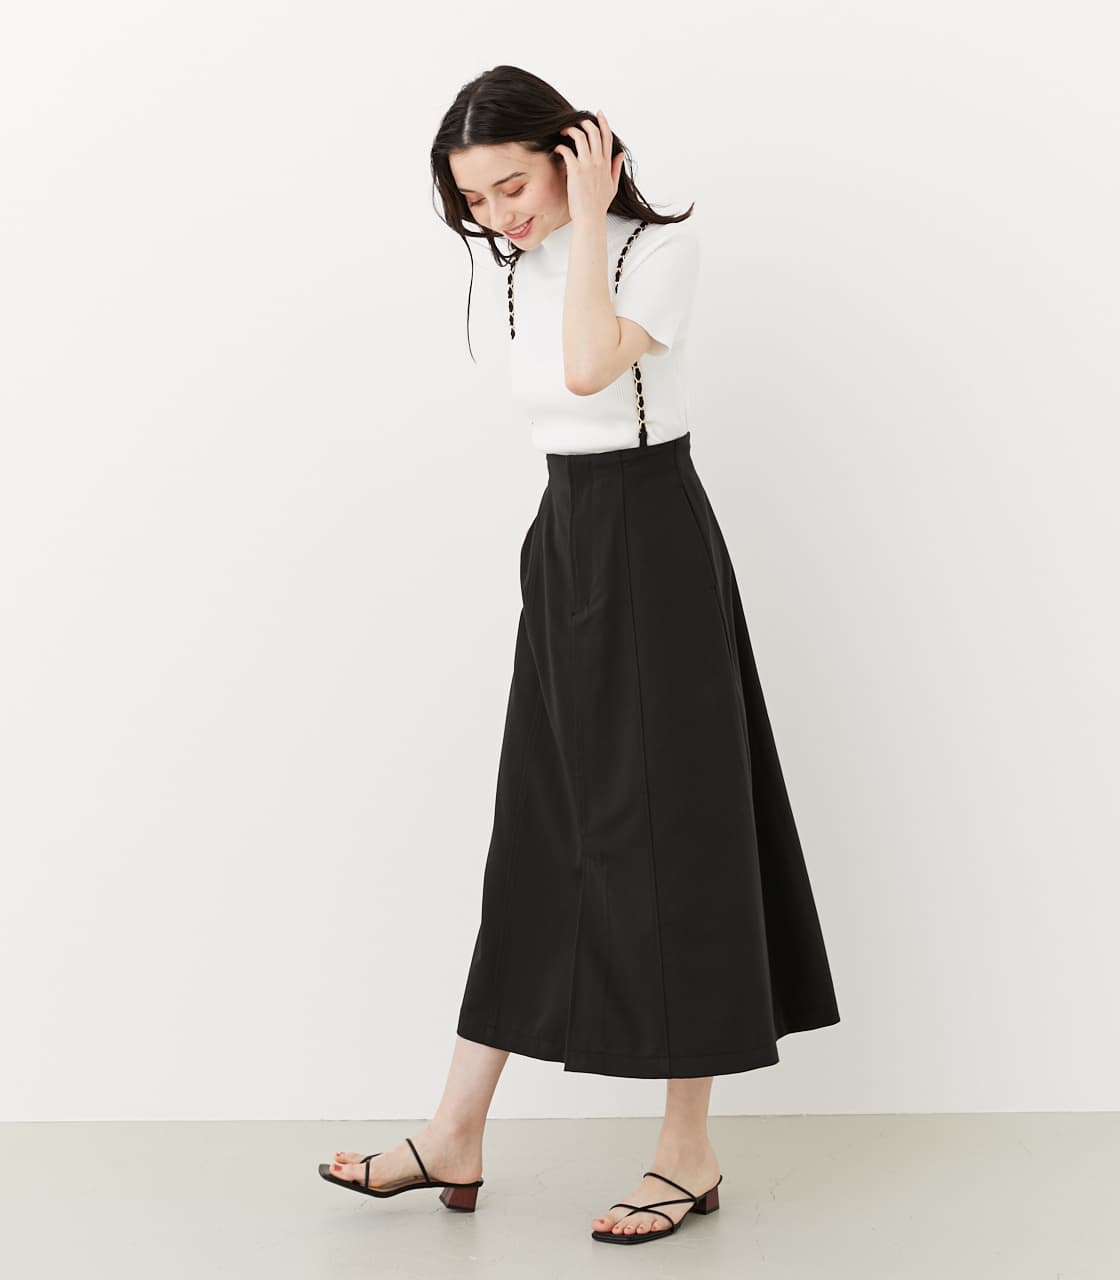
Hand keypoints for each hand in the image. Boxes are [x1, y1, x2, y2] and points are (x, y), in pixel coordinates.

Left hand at [554, 110, 623, 225]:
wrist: (590, 218)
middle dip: (584, 121)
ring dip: (571, 130)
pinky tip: (557, 149)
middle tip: (575, 121)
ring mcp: (587, 165)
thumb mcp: (613, 185)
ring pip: (581, 137)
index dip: (603, 122)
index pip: (607, 137)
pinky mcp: (575, 171)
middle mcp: (598, 161)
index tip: (599, 114)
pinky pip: (567, 151)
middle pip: (594, 132)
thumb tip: (620, 154)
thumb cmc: (599, 205)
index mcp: (606, 163)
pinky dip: (561, 147)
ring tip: (563, 131)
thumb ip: (616, 167)